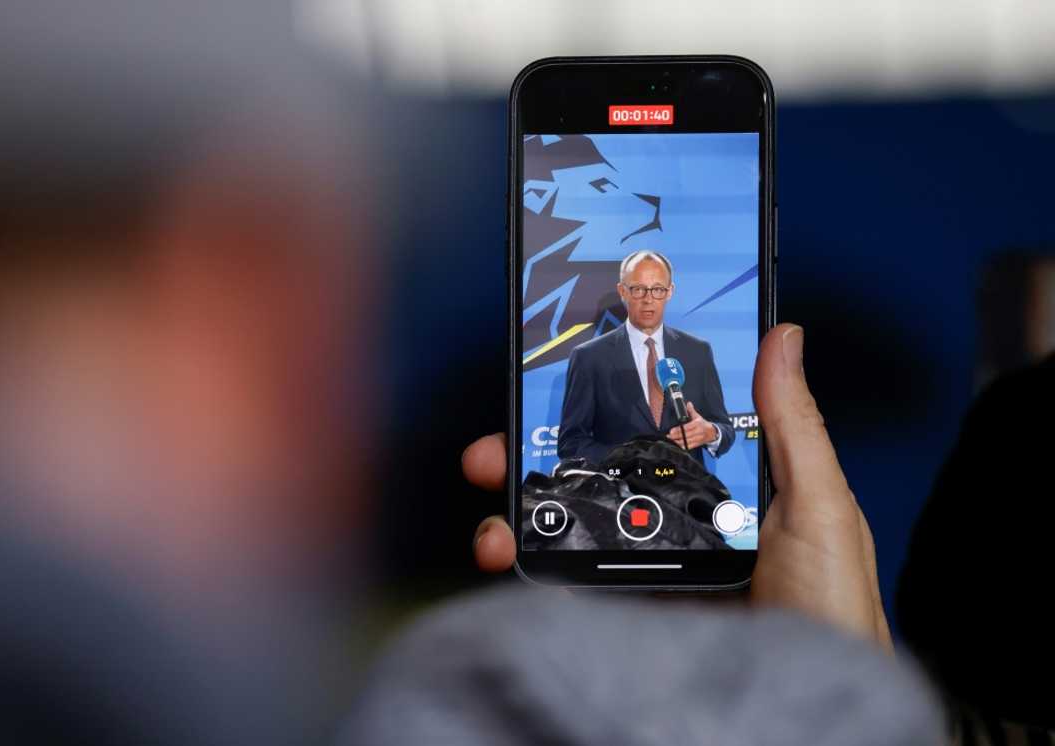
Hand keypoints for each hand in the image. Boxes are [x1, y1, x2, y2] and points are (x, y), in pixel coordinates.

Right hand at [462, 324, 891, 649]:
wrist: (801, 713)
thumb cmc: (833, 610)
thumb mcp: (820, 506)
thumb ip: (793, 426)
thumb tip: (782, 338)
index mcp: (721, 488)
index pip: (653, 433)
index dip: (603, 405)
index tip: (562, 378)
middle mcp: (675, 522)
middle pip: (592, 473)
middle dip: (533, 451)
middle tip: (497, 445)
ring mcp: (645, 567)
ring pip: (567, 521)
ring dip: (516, 502)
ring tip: (494, 494)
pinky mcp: (624, 613)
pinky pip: (565, 577)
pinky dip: (525, 558)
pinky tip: (508, 547)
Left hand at [666, 402, 716, 449]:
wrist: (712, 433)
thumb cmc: (703, 424)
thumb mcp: (698, 416)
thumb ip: (691, 410)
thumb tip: (688, 404)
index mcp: (697, 424)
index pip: (686, 428)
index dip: (678, 430)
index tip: (671, 431)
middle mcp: (698, 432)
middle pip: (685, 436)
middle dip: (675, 436)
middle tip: (668, 436)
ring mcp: (698, 439)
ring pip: (686, 442)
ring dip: (677, 442)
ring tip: (671, 440)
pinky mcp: (697, 444)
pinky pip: (688, 447)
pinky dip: (682, 446)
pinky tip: (676, 444)